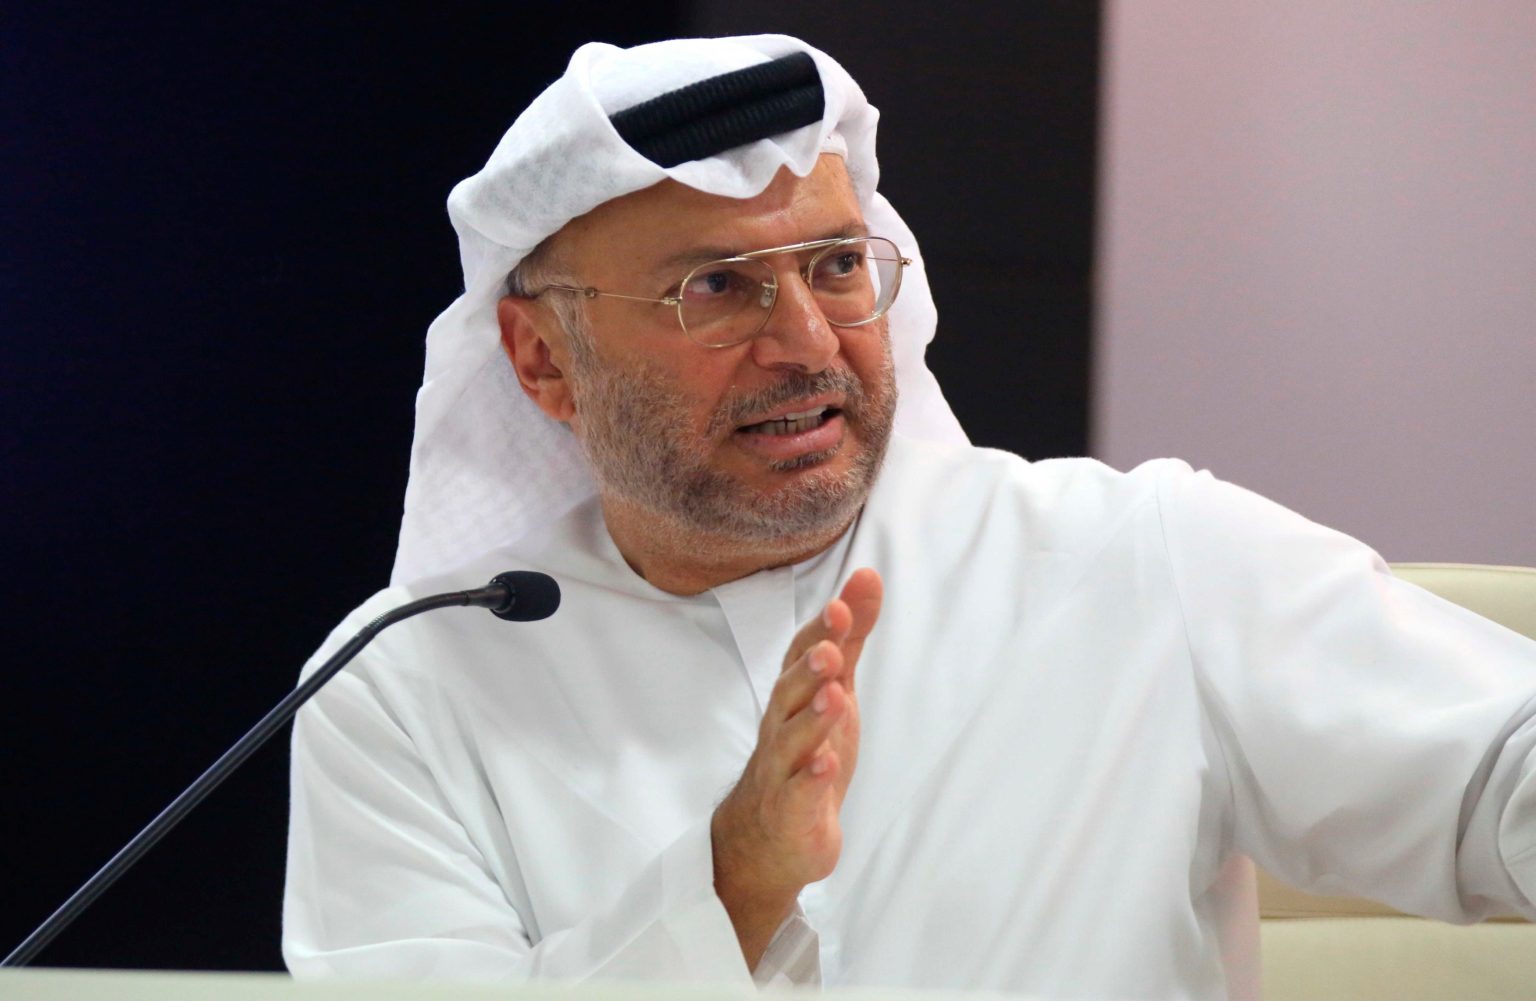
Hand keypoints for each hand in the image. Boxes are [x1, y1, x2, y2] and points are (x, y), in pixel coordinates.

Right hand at [712, 568, 882, 965]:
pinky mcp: (790, 810)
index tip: (843, 605)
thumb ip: (849, 637)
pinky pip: (797, 793)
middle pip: (789, 693)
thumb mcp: (835, 689)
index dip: (821, 631)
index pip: (801, 656)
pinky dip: (811, 777)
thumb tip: (868, 578)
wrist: (771, 836)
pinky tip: (827, 763)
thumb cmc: (805, 751)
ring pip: (791, 740)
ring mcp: (782, 770)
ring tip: (834, 696)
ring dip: (812, 717)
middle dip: (809, 669)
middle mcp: (781, 726)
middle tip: (831, 648)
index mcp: (793, 695)